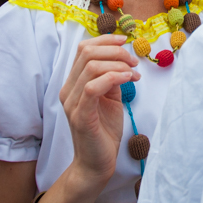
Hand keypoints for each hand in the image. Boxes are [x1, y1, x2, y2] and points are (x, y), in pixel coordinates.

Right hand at [58, 35, 136, 188]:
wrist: (97, 164)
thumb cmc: (104, 132)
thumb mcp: (111, 99)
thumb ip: (112, 79)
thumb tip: (125, 60)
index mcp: (74, 83)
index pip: (83, 49)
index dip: (105, 39)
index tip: (125, 41)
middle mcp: (68, 90)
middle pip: (87, 53)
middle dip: (115, 51)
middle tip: (134, 61)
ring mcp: (72, 103)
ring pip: (91, 66)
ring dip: (118, 64)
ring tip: (133, 74)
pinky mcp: (81, 116)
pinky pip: (93, 87)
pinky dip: (113, 77)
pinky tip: (128, 80)